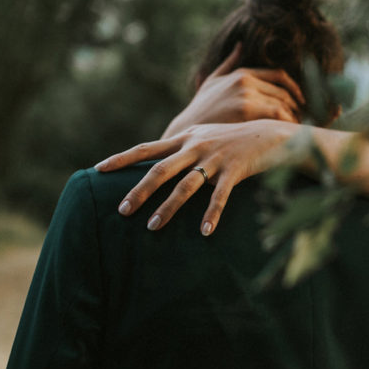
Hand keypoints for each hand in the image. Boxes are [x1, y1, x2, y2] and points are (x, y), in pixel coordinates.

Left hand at [96, 120, 300, 235]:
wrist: (270, 136)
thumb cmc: (232, 142)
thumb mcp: (203, 138)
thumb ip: (181, 149)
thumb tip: (155, 166)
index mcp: (185, 138)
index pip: (146, 148)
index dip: (122, 159)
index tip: (98, 169)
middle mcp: (195, 146)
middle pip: (160, 169)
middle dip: (139, 191)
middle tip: (122, 211)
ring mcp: (215, 157)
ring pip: (186, 185)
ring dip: (168, 207)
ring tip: (153, 228)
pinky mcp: (235, 170)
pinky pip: (220, 196)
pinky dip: (212, 214)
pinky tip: (205, 232)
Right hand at [162, 43, 305, 137]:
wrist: (187, 131)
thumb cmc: (201, 110)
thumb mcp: (213, 80)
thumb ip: (229, 62)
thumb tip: (241, 44)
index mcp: (242, 73)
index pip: (280, 76)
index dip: (295, 89)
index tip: (302, 102)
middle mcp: (246, 81)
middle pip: (285, 91)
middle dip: (299, 106)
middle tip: (305, 119)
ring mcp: (246, 94)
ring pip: (283, 103)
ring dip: (295, 116)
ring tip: (298, 129)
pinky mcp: (247, 111)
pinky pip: (277, 114)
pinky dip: (287, 122)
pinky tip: (288, 133)